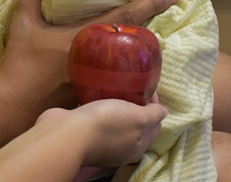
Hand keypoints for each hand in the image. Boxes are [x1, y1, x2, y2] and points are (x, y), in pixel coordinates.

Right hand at [0, 0, 177, 122]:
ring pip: (133, 62)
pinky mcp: (99, 96)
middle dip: (155, 23)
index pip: (126, 16)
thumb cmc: (21, 64)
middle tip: (168, 7)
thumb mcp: (24, 25)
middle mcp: (100, 58)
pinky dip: (132, 72)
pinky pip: (123, 82)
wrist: (14, 105)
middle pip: (137, 39)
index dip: (150, 3)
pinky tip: (138, 68)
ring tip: (155, 37)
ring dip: (145, 49)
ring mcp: (102, 80)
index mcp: (86, 36)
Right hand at [37, 95, 166, 167]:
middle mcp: (120, 147)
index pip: (155, 126)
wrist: (66, 133)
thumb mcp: (137, 118)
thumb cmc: (107, 124)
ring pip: (115, 120)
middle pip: (135, 124)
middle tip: (133, 84)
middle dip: (137, 105)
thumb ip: (153, 115)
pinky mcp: (84, 131)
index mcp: (137, 146)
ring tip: (116, 85)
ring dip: (117, 104)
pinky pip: (96, 116)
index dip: (155, 106)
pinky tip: (97, 92)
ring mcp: (101, 140)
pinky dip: (99, 105)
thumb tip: (164, 112)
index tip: (148, 87)